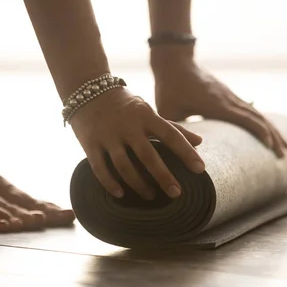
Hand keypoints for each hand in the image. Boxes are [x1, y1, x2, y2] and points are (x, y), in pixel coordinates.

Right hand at [70, 88, 205, 199]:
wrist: (86, 90)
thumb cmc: (124, 104)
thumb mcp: (148, 111)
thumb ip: (172, 127)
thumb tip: (200, 142)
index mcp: (145, 116)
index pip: (170, 135)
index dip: (186, 152)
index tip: (200, 169)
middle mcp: (127, 126)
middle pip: (148, 155)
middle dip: (163, 176)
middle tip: (177, 193)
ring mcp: (107, 135)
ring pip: (124, 165)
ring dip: (138, 184)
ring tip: (150, 196)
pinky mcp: (90, 143)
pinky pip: (100, 167)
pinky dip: (110, 183)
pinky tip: (120, 194)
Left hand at [153, 61, 286, 156]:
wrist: (175, 62)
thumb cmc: (169, 88)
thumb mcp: (168, 112)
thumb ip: (176, 132)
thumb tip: (179, 153)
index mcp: (216, 105)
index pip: (244, 119)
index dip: (260, 132)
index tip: (271, 147)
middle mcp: (228, 99)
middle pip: (257, 117)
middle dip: (272, 136)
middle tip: (284, 154)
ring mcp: (230, 96)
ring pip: (257, 113)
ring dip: (272, 129)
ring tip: (283, 146)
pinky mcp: (228, 95)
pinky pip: (250, 109)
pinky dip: (262, 121)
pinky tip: (268, 130)